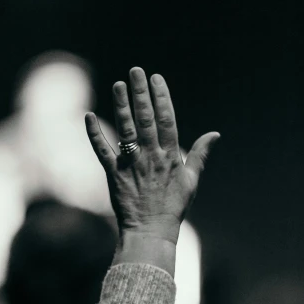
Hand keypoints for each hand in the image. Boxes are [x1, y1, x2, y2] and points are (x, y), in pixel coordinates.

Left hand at [85, 67, 219, 244]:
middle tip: (135, 71)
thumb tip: (215, 134)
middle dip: (141, 94)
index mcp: (171, 156)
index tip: (156, 79)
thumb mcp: (192, 181)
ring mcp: (131, 164)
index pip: (166, 120)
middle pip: (146, 119)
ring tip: (118, 85)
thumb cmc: (173, 207)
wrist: (151, 231)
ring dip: (121, 106)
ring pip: (126, 130)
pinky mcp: (113, 174)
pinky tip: (88, 116)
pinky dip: (94, 134)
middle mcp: (151, 157)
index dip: (162, 98)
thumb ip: (201, 155)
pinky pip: (102, 151)